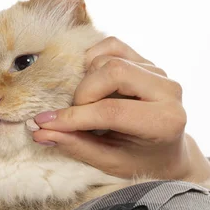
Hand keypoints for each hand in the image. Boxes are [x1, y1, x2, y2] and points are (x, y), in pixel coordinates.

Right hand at [32, 37, 209, 184]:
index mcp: (164, 122)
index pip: (112, 111)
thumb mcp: (110, 162)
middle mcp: (168, 91)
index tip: (45, 123)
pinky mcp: (147, 61)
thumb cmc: (139, 160)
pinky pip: (112, 46)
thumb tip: (40, 132)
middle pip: (113, 72)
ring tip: (87, 103)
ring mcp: (159, 72)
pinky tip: (91, 82)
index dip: (74, 116)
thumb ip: (77, 146)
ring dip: (87, 80)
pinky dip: (92, 60)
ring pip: (109, 58)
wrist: (167, 152)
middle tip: (74, 114)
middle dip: (83, 93)